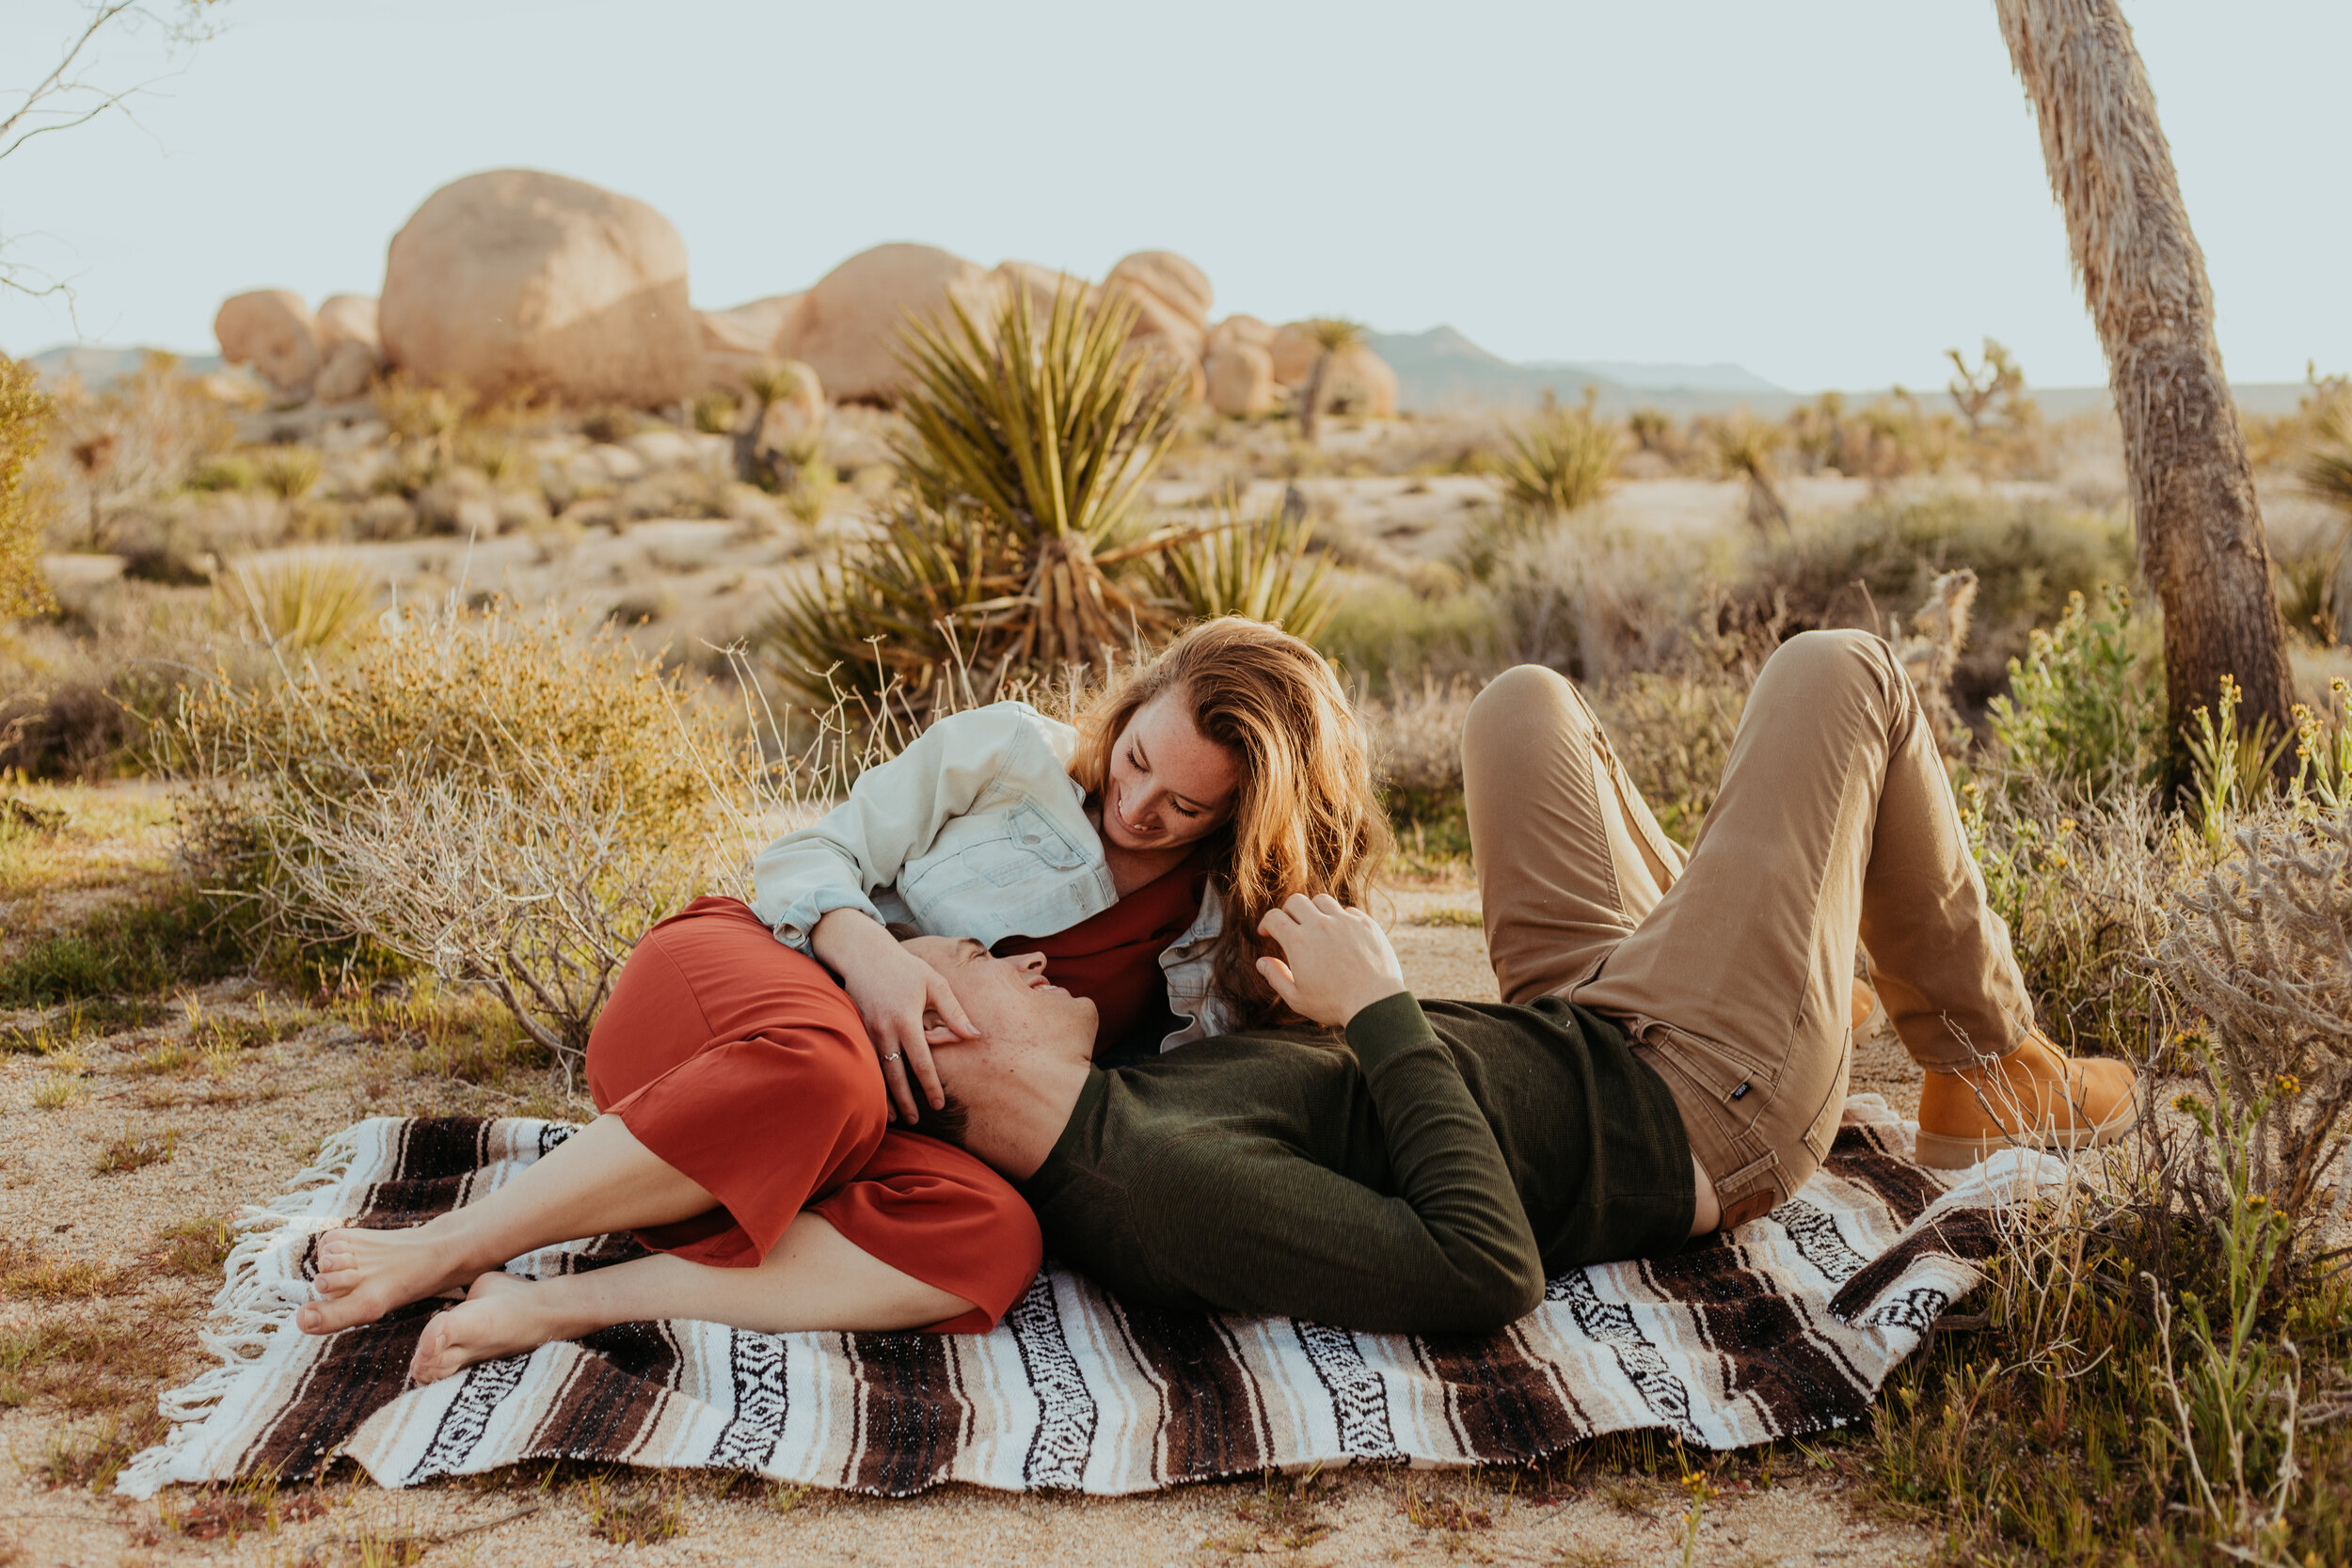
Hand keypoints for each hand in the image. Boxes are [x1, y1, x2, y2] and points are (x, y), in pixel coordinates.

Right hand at [811, 908, 974, 1119]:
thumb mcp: (935, 983)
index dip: (930, 1086)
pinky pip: (868, 1062)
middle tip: (916, 1121)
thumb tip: (975, 1035)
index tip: (939, 1104)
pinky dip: (874, 1081)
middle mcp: (885, 1030)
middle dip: (906, 1101)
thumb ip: (954, 1012)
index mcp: (907, 1020)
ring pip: (878, 1072)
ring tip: (896, 1117)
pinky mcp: (857, 1030)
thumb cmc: (905, 968)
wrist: (864, 955)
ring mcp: (868, 1032)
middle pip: (896, 1075)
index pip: (921, 1062)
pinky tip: (880, 1095)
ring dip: (887, 1096)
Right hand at [1255, 893, 1406, 1028]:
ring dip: (1314, 910)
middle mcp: (1320, 924)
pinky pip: (1348, 910)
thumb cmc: (1333, 1004)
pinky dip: (1340, 918)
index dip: (1266, 923)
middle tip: (1290, 926)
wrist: (1374, 1002)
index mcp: (1298, 941)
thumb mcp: (1297, 998)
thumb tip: (1261, 961)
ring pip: (1322, 900)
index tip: (1267, 933)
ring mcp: (1345, 921)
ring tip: (1316, 926)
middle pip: (1296, 901)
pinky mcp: (1366, 924)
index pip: (1274, 917)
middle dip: (1287, 911)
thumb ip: (1276, 977)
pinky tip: (1341, 934)